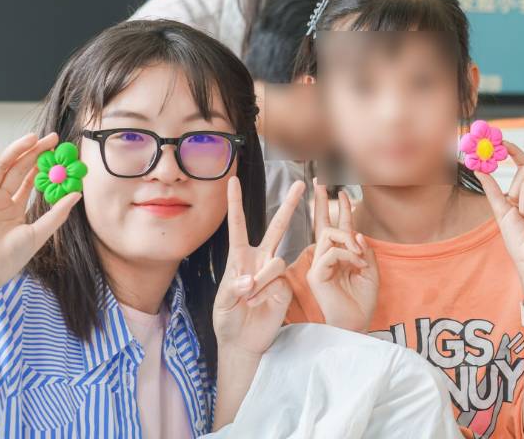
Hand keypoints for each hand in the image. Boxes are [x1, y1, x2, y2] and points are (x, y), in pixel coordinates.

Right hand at [0, 133, 81, 307]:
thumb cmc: (7, 259)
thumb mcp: (38, 234)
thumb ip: (57, 213)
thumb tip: (77, 194)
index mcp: (14, 210)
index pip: (31, 181)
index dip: (45, 166)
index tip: (61, 153)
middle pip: (19, 169)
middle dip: (35, 153)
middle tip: (52, 139)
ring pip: (1, 166)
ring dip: (16, 150)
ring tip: (33, 138)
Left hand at [213, 177, 304, 356]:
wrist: (242, 342)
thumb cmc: (228, 319)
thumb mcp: (222, 303)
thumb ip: (234, 288)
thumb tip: (250, 279)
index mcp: (240, 257)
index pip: (238, 225)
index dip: (235, 203)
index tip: (232, 181)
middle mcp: (260, 260)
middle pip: (277, 227)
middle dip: (290, 205)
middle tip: (301, 183)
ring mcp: (275, 273)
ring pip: (276, 261)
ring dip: (260, 280)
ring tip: (249, 299)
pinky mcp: (285, 287)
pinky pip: (280, 280)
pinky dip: (266, 292)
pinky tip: (259, 304)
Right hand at [306, 182, 378, 331]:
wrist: (357, 323)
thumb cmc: (362, 300)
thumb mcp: (371, 270)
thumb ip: (364, 250)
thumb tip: (356, 233)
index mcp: (339, 256)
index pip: (336, 227)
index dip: (340, 208)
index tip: (341, 189)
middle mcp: (325, 258)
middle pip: (321, 224)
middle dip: (322, 202)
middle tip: (320, 181)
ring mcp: (318, 265)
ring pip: (328, 235)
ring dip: (349, 240)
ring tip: (360, 256)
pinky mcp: (316, 274)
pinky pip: (332, 253)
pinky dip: (348, 255)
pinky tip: (357, 264)